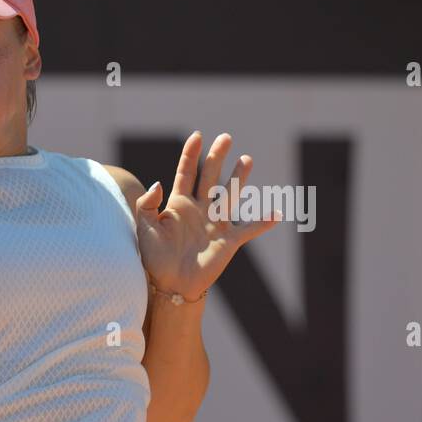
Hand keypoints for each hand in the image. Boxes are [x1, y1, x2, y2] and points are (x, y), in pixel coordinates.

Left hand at [135, 131, 281, 299]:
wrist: (170, 285)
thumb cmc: (154, 258)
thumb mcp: (144, 229)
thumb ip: (147, 205)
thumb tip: (159, 183)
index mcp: (178, 205)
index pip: (186, 174)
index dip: (191, 155)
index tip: (197, 137)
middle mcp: (199, 210)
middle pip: (210, 177)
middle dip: (217, 157)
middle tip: (225, 138)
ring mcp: (216, 223)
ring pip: (230, 195)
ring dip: (239, 178)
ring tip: (246, 159)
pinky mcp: (229, 240)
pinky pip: (250, 229)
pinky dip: (263, 222)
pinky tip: (277, 213)